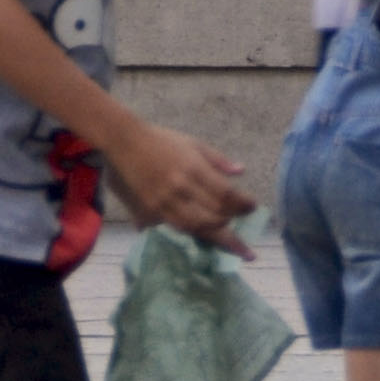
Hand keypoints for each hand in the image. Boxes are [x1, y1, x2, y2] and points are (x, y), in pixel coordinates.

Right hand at [105, 117, 258, 252]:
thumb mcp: (193, 144)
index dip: (243, 204)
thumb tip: (241, 171)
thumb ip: (218, 160)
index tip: (253, 207)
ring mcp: (166, 201)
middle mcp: (182, 187)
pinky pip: (179, 227)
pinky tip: (205, 236)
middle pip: (215, 214)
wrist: (125, 144)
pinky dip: (195, 233)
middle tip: (246, 235)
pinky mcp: (153, 210)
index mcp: (194, 168)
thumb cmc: (162, 141)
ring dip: (216, 233)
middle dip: (233, 224)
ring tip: (230, 239)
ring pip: (198, 226)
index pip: (226, 193)